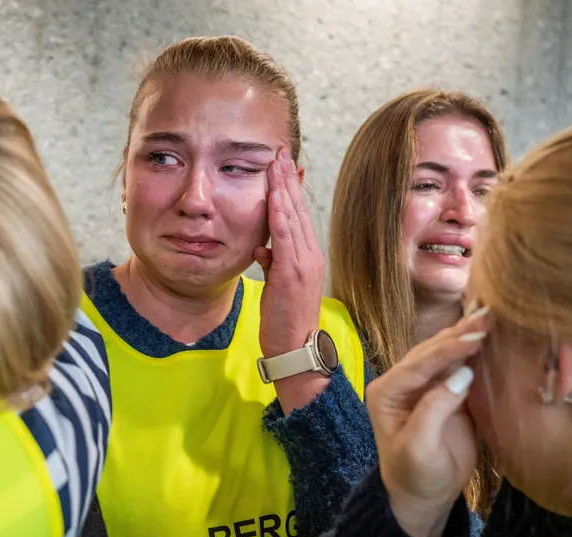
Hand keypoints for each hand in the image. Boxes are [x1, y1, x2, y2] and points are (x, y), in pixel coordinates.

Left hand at [256, 148, 324, 359]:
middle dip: (288, 179)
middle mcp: (310, 255)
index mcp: (306, 257)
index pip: (297, 215)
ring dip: (284, 189)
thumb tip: (261, 247)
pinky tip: (275, 196)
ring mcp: (304, 263)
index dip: (289, 189)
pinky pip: (287, 238)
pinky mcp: (294, 273)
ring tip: (276, 164)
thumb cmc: (285, 321)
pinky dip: (281, 215)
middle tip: (279, 152)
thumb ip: (272, 263)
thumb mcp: (277, 286)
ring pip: (293, 218)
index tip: (282, 165)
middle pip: (298, 209)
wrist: (297, 349)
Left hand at [365, 306, 489, 536]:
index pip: (419, 363)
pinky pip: (462, 367)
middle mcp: (404, 383)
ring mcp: (426, 386)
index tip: (474, 336)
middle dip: (459, 334)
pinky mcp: (447, 394)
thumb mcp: (420, 446)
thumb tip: (462, 375)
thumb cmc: (415, 474)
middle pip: (432, 351)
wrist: (424, 496)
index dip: (447, 349)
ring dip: (468, 337)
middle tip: (490, 315)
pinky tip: (494, 337)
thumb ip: (435, 409)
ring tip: (493, 316)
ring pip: (446, 355)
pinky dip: (477, 353)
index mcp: (387, 392)